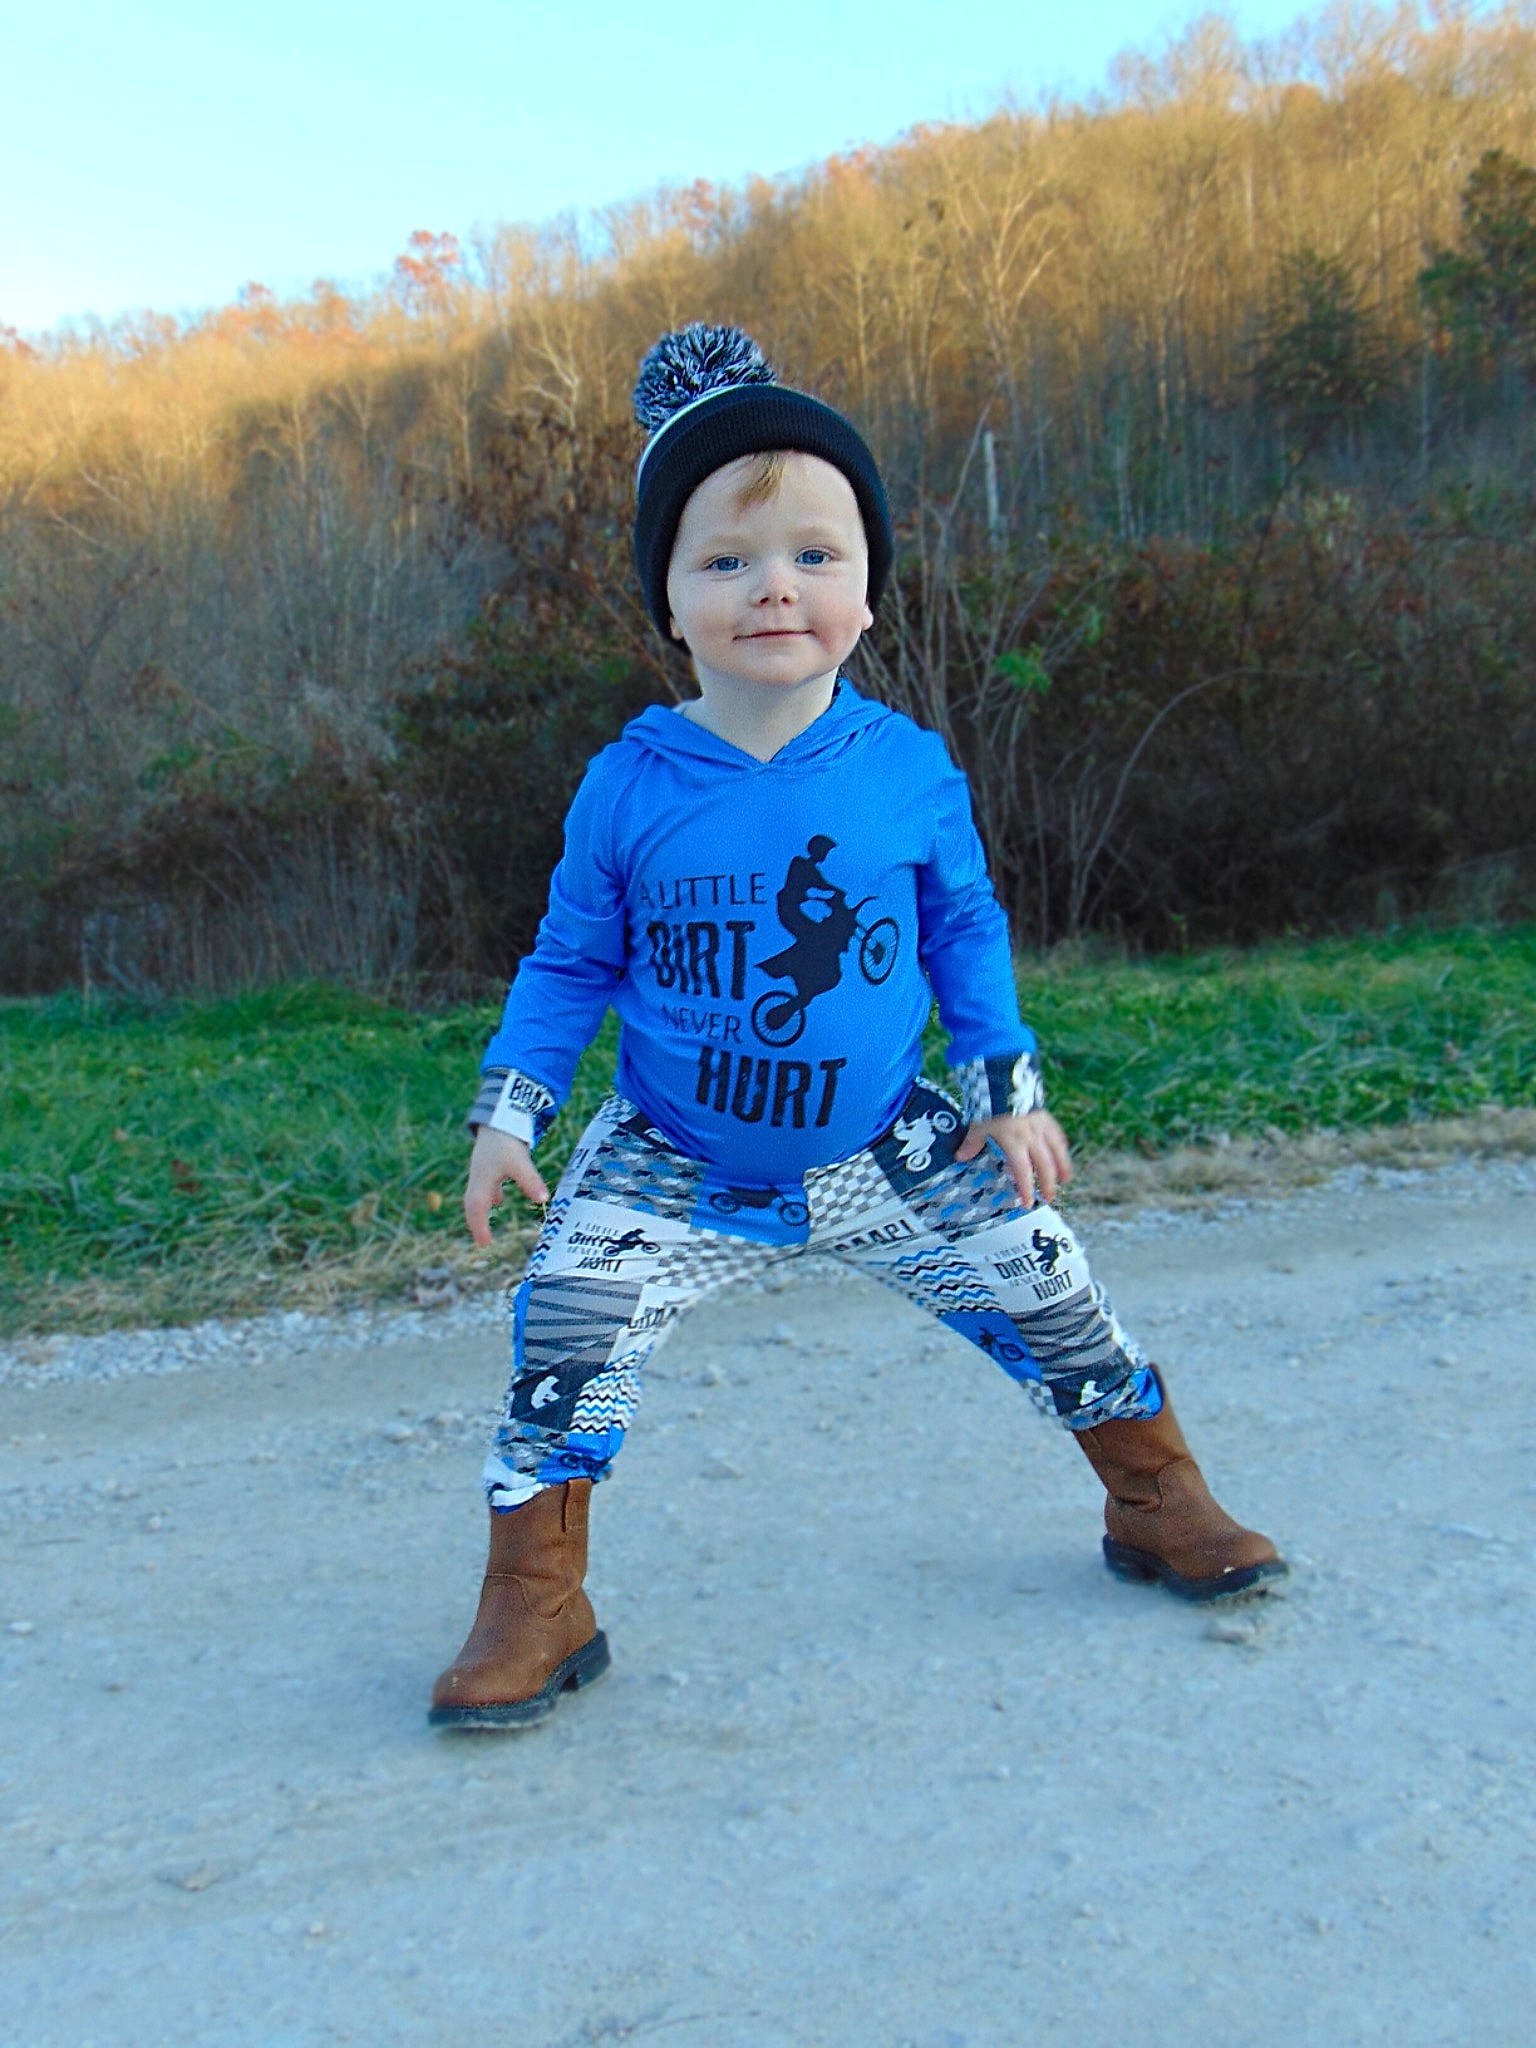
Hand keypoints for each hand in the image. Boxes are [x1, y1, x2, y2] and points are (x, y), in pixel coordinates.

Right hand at [464, 1127, 548, 1245]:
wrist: (501, 1115)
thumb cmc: (507, 1140)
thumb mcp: (520, 1161)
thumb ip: (531, 1180)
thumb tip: (543, 1200)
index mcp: (482, 1179)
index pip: (476, 1208)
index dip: (480, 1226)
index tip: (485, 1244)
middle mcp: (478, 1177)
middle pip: (472, 1204)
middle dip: (476, 1223)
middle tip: (483, 1241)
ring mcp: (482, 1170)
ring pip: (477, 1195)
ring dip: (481, 1211)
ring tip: (485, 1226)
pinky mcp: (489, 1163)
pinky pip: (485, 1185)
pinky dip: (490, 1197)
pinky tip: (499, 1199)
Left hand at [956, 1109, 1072, 1208]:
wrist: (1007, 1081)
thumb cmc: (990, 1105)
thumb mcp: (978, 1125)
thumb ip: (972, 1143)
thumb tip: (959, 1158)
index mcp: (1014, 1143)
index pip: (1022, 1172)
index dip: (1026, 1189)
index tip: (1027, 1203)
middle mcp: (1031, 1138)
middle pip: (1044, 1166)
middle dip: (1048, 1184)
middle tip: (1049, 1198)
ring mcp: (1041, 1127)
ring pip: (1056, 1151)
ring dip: (1061, 1167)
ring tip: (1065, 1180)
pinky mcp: (1046, 1116)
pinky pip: (1057, 1134)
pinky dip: (1061, 1145)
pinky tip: (1062, 1152)